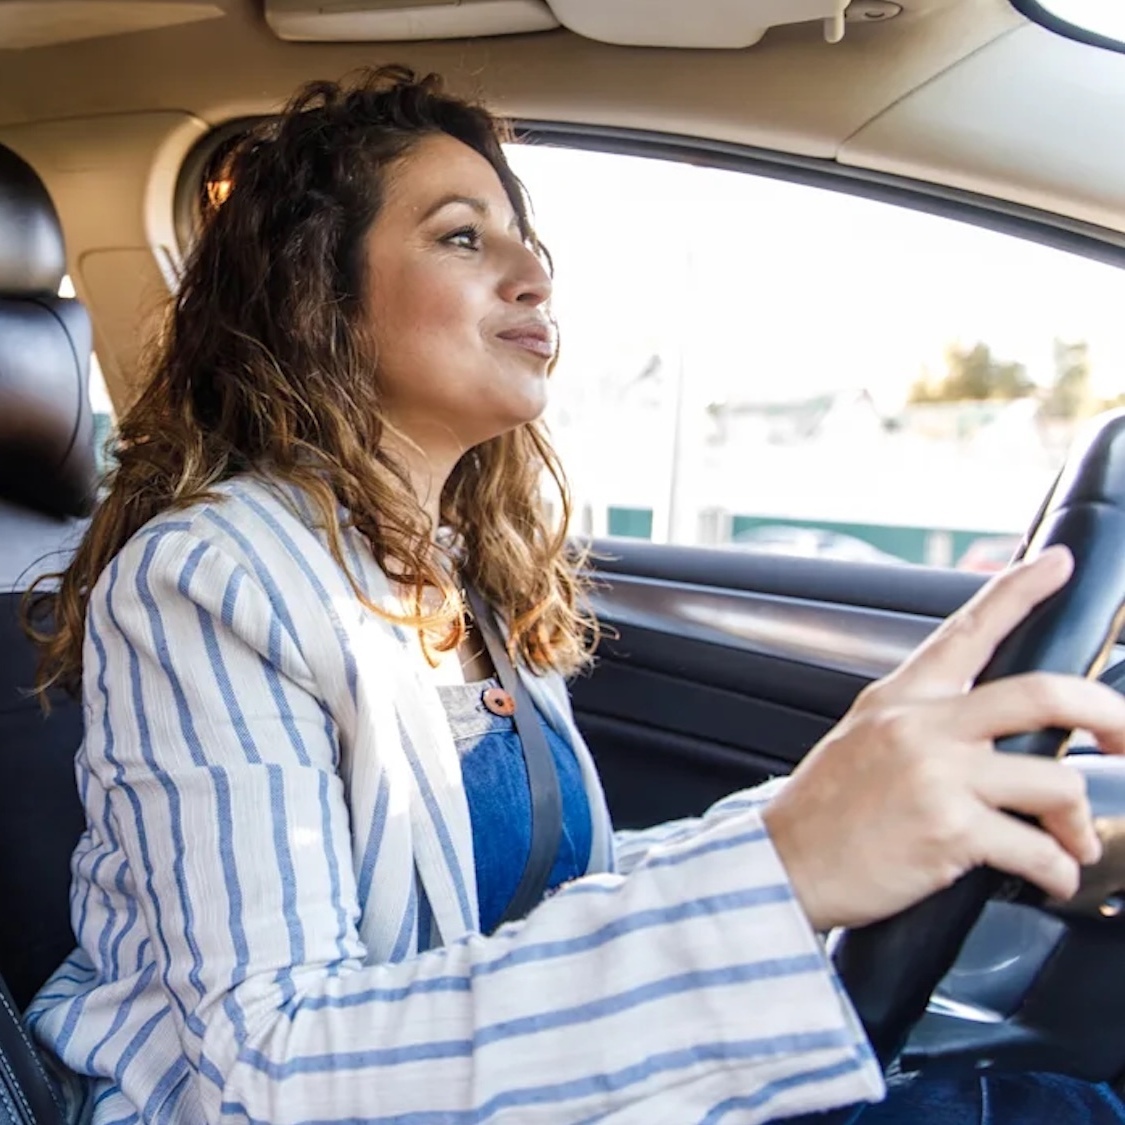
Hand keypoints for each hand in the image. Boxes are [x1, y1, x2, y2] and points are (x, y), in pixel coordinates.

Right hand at [762, 546, 1124, 931]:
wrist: (784, 863)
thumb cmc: (825, 808)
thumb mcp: (864, 736)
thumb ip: (923, 719)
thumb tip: (991, 728)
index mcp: (901, 698)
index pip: (967, 629)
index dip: (1018, 589)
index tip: (1057, 563)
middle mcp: (922, 728)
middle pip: (1042, 695)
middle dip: (1108, 713)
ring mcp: (938, 777)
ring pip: (1055, 782)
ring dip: (1079, 822)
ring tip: (1072, 841)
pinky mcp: (949, 832)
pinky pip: (1037, 850)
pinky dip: (1058, 872)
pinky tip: (1051, 878)